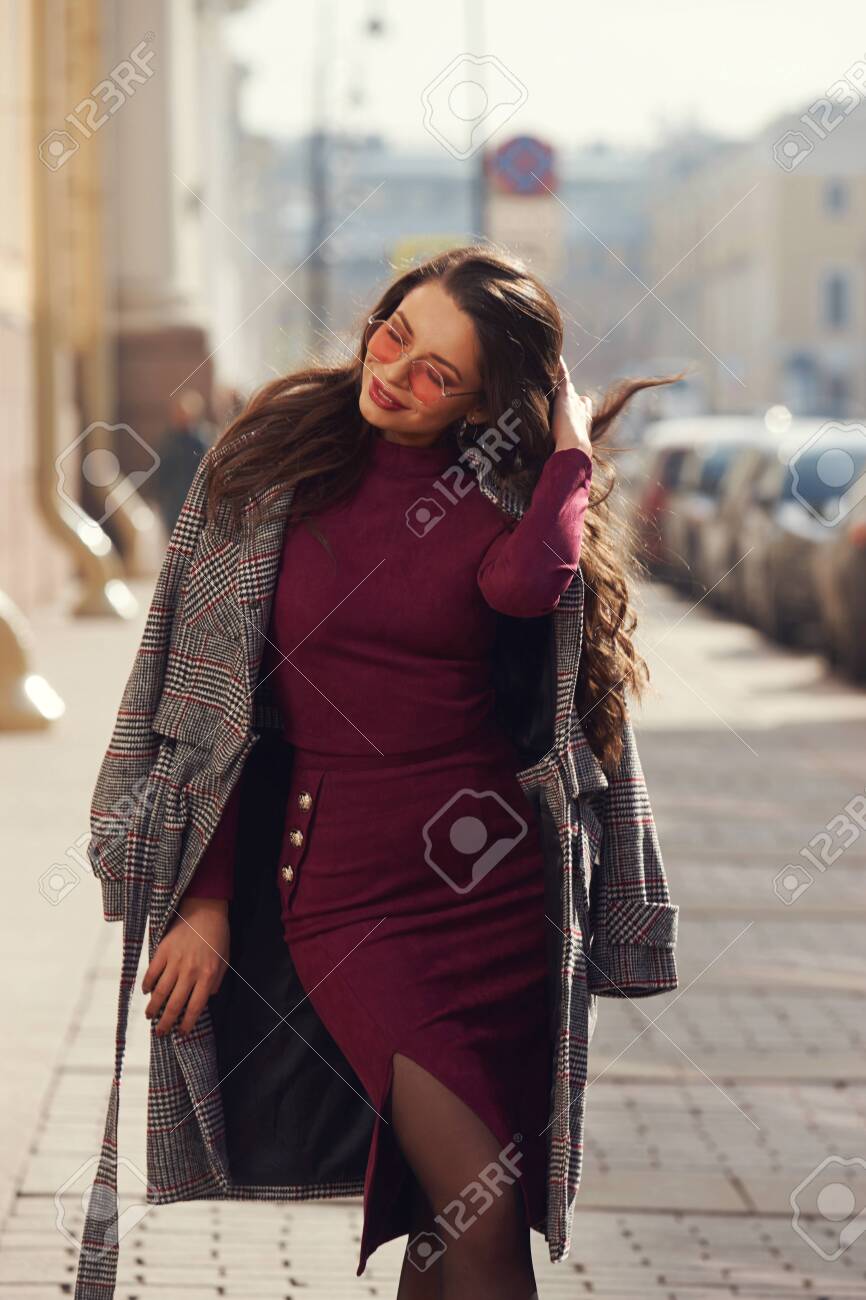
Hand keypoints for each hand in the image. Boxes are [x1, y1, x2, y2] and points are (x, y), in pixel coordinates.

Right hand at [142, 896, 229, 1037]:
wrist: (205, 910)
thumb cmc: (218, 935)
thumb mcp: (225, 960)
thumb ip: (216, 981)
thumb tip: (207, 999)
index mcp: (208, 976)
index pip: (195, 1008)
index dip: (187, 1024)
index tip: (181, 1034)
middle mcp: (190, 972)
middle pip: (175, 1005)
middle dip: (166, 1023)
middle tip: (160, 1032)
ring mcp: (174, 962)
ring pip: (160, 992)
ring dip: (153, 1008)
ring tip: (150, 1016)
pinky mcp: (162, 951)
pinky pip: (151, 973)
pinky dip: (147, 984)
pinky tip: (146, 991)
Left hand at [551, 356, 592, 457]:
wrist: (575, 447)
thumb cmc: (571, 453)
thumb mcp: (567, 450)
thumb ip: (561, 451)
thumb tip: (553, 470)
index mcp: (584, 419)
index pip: (581, 406)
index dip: (576, 405)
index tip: (572, 404)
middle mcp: (581, 407)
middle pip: (574, 396)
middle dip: (568, 394)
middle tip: (560, 389)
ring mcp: (574, 400)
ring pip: (567, 386)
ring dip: (561, 379)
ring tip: (552, 368)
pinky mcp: (565, 396)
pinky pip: (563, 377)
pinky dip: (560, 367)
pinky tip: (555, 357)